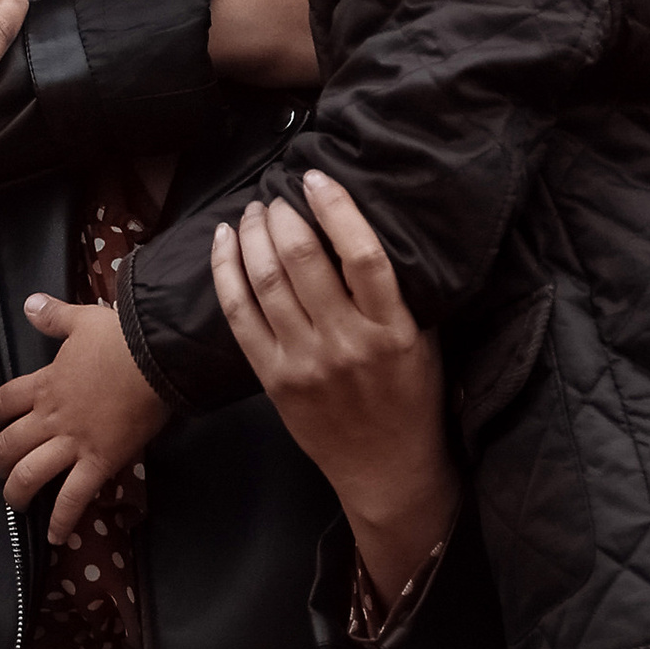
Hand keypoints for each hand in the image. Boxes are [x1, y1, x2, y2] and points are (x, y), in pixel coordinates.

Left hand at [0, 299, 168, 543]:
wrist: (152, 357)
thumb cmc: (119, 338)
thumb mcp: (81, 320)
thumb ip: (53, 315)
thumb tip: (30, 304)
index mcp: (45, 384)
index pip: (4, 402)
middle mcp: (50, 418)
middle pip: (8, 445)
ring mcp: (72, 443)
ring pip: (29, 474)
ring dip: (17, 492)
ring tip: (15, 503)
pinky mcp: (98, 462)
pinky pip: (73, 497)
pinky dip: (62, 519)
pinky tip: (55, 537)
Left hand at [211, 175, 457, 607]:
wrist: (387, 470)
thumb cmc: (412, 399)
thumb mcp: (425, 342)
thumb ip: (399, 292)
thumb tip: (365, 226)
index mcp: (393, 330)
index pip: (363, 255)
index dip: (336, 208)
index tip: (316, 178)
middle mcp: (347, 343)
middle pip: (303, 260)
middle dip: (282, 215)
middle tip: (277, 195)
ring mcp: (306, 363)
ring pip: (266, 281)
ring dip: (253, 235)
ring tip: (254, 211)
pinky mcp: (274, 379)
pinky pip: (239, 315)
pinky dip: (226, 272)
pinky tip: (225, 242)